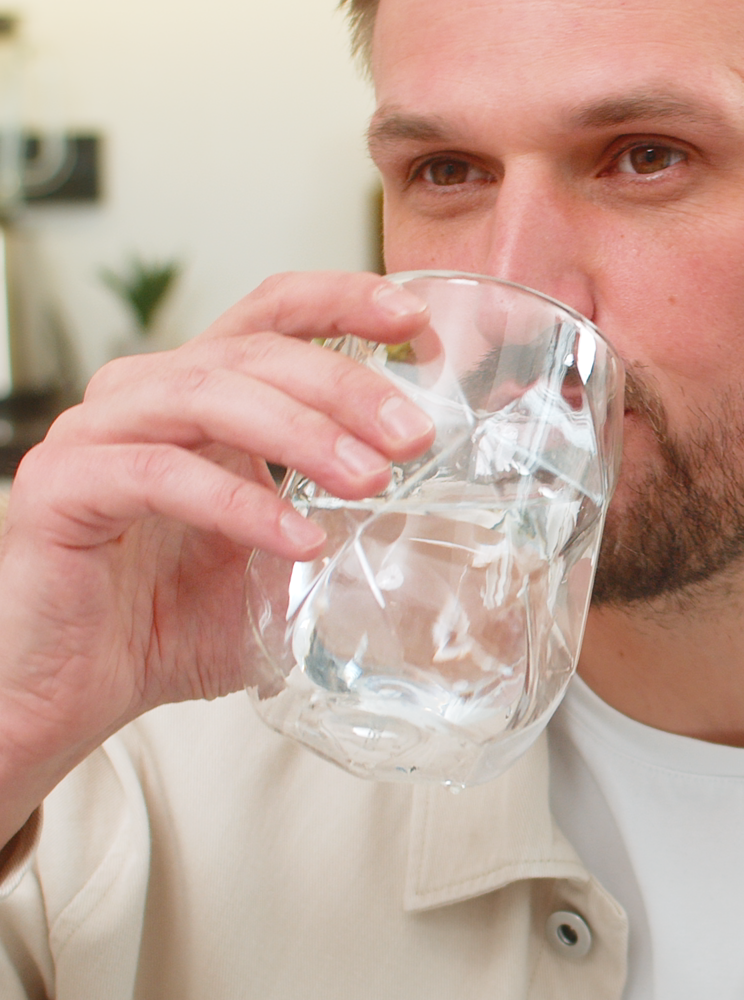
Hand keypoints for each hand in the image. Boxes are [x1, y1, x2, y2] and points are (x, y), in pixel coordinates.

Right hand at [0, 273, 433, 842]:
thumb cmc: (155, 631)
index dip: (341, 301)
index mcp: (195, 399)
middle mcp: (141, 397)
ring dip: (303, 433)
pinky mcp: (60, 487)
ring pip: (208, 395)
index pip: (269, 315)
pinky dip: (240, 504)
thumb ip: (332, 535)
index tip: (414, 321)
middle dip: (345, 384)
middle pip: (252, 351)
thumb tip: (429, 537)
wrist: (58, 698)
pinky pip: (160, 474)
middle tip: (413, 438)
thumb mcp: (269, 573)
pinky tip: (298, 541)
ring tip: (372, 482)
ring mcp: (94, 435)